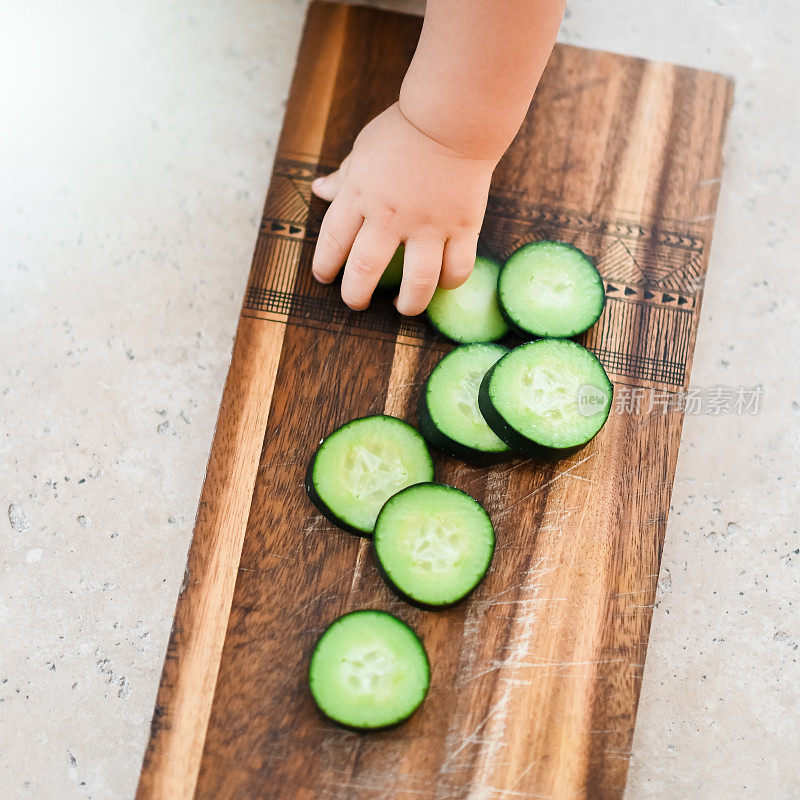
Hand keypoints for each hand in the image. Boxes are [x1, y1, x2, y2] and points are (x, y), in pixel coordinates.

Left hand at [311, 103, 494, 314]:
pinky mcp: (462, 226)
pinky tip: (441, 284)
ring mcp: (429, 223)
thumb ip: (342, 177)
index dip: (324, 266)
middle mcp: (391, 214)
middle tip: (356, 302)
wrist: (454, 116)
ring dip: (408, 304)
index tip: (324, 277)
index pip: (332, 242)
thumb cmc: (405, 130)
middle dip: (355, 296)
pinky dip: (450, 283)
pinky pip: (457, 268)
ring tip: (402, 307)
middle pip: (365, 272)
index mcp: (360, 194)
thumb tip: (318, 190)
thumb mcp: (363, 149)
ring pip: (418, 282)